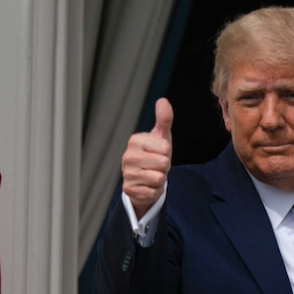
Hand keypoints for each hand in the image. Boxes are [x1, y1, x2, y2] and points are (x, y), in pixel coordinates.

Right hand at [122, 97, 172, 217]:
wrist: (144, 179)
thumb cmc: (154, 155)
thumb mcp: (161, 137)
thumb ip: (164, 120)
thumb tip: (163, 101)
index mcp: (135, 141)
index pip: (165, 147)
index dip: (167, 152)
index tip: (159, 153)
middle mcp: (128, 156)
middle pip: (163, 163)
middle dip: (164, 167)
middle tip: (156, 165)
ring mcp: (127, 174)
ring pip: (159, 178)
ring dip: (160, 179)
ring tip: (152, 174)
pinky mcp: (129, 190)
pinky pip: (153, 191)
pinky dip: (154, 190)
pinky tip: (148, 185)